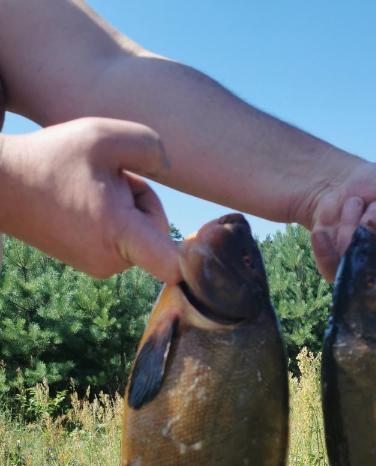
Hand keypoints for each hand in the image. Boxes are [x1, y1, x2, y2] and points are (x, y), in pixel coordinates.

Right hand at [0, 117, 179, 281]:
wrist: (3, 185)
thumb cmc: (52, 158)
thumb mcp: (104, 135)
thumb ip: (150, 145)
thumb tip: (172, 166)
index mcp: (121, 236)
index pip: (172, 266)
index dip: (193, 258)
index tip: (204, 247)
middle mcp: (112, 261)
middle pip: (156, 232)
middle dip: (143, 200)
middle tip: (111, 174)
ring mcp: (99, 267)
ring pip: (137, 233)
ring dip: (125, 206)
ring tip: (91, 185)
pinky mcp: (89, 264)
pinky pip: (118, 239)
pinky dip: (111, 217)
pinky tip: (85, 198)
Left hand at [304, 160, 375, 281]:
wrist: (339, 184)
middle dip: (372, 223)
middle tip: (375, 205)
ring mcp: (359, 277)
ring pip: (352, 260)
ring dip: (349, 222)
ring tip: (355, 207)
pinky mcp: (334, 274)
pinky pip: (329, 265)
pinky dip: (326, 238)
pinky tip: (327, 224)